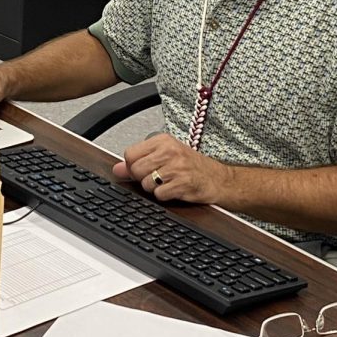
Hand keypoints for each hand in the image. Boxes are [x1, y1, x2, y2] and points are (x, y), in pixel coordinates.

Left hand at [112, 133, 232, 203]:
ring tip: (168, 183)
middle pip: (136, 170)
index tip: (143, 169)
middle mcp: (170, 151)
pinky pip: (160, 195)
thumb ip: (139, 161)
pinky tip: (175, 190)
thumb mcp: (166, 156)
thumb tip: (116, 168)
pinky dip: (165, 196)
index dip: (133, 166)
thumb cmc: (193, 166)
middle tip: (157, 178)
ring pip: (146, 184)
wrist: (220, 179)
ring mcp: (177, 168)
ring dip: (154, 188)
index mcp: (163, 141)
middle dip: (142, 178)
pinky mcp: (184, 184)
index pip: (130, 154)